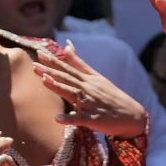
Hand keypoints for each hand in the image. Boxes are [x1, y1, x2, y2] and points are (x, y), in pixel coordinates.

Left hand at [31, 39, 148, 136]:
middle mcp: (89, 89)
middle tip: (34, 65)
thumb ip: (79, 63)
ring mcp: (91, 103)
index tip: (40, 53)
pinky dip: (69, 119)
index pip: (68, 68)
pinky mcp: (93, 119)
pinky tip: (57, 118)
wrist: (131, 115)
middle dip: (50, 71)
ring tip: (44, 81)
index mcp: (88, 79)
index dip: (54, 61)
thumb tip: (67, 46)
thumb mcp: (96, 77)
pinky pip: (79, 119)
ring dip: (58, 87)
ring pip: (72, 94)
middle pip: (67, 78)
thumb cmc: (111, 96)